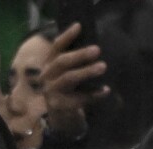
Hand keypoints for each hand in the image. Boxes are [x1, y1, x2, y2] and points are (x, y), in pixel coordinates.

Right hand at [39, 23, 108, 138]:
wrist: (59, 117)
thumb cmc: (66, 90)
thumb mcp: (65, 74)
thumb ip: (73, 62)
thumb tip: (94, 48)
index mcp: (48, 64)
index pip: (56, 47)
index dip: (67, 36)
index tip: (79, 26)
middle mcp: (46, 76)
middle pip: (62, 62)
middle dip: (79, 55)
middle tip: (97, 49)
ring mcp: (51, 92)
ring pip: (69, 79)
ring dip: (86, 72)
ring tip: (103, 66)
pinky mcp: (60, 106)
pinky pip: (79, 98)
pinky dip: (94, 94)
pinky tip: (106, 90)